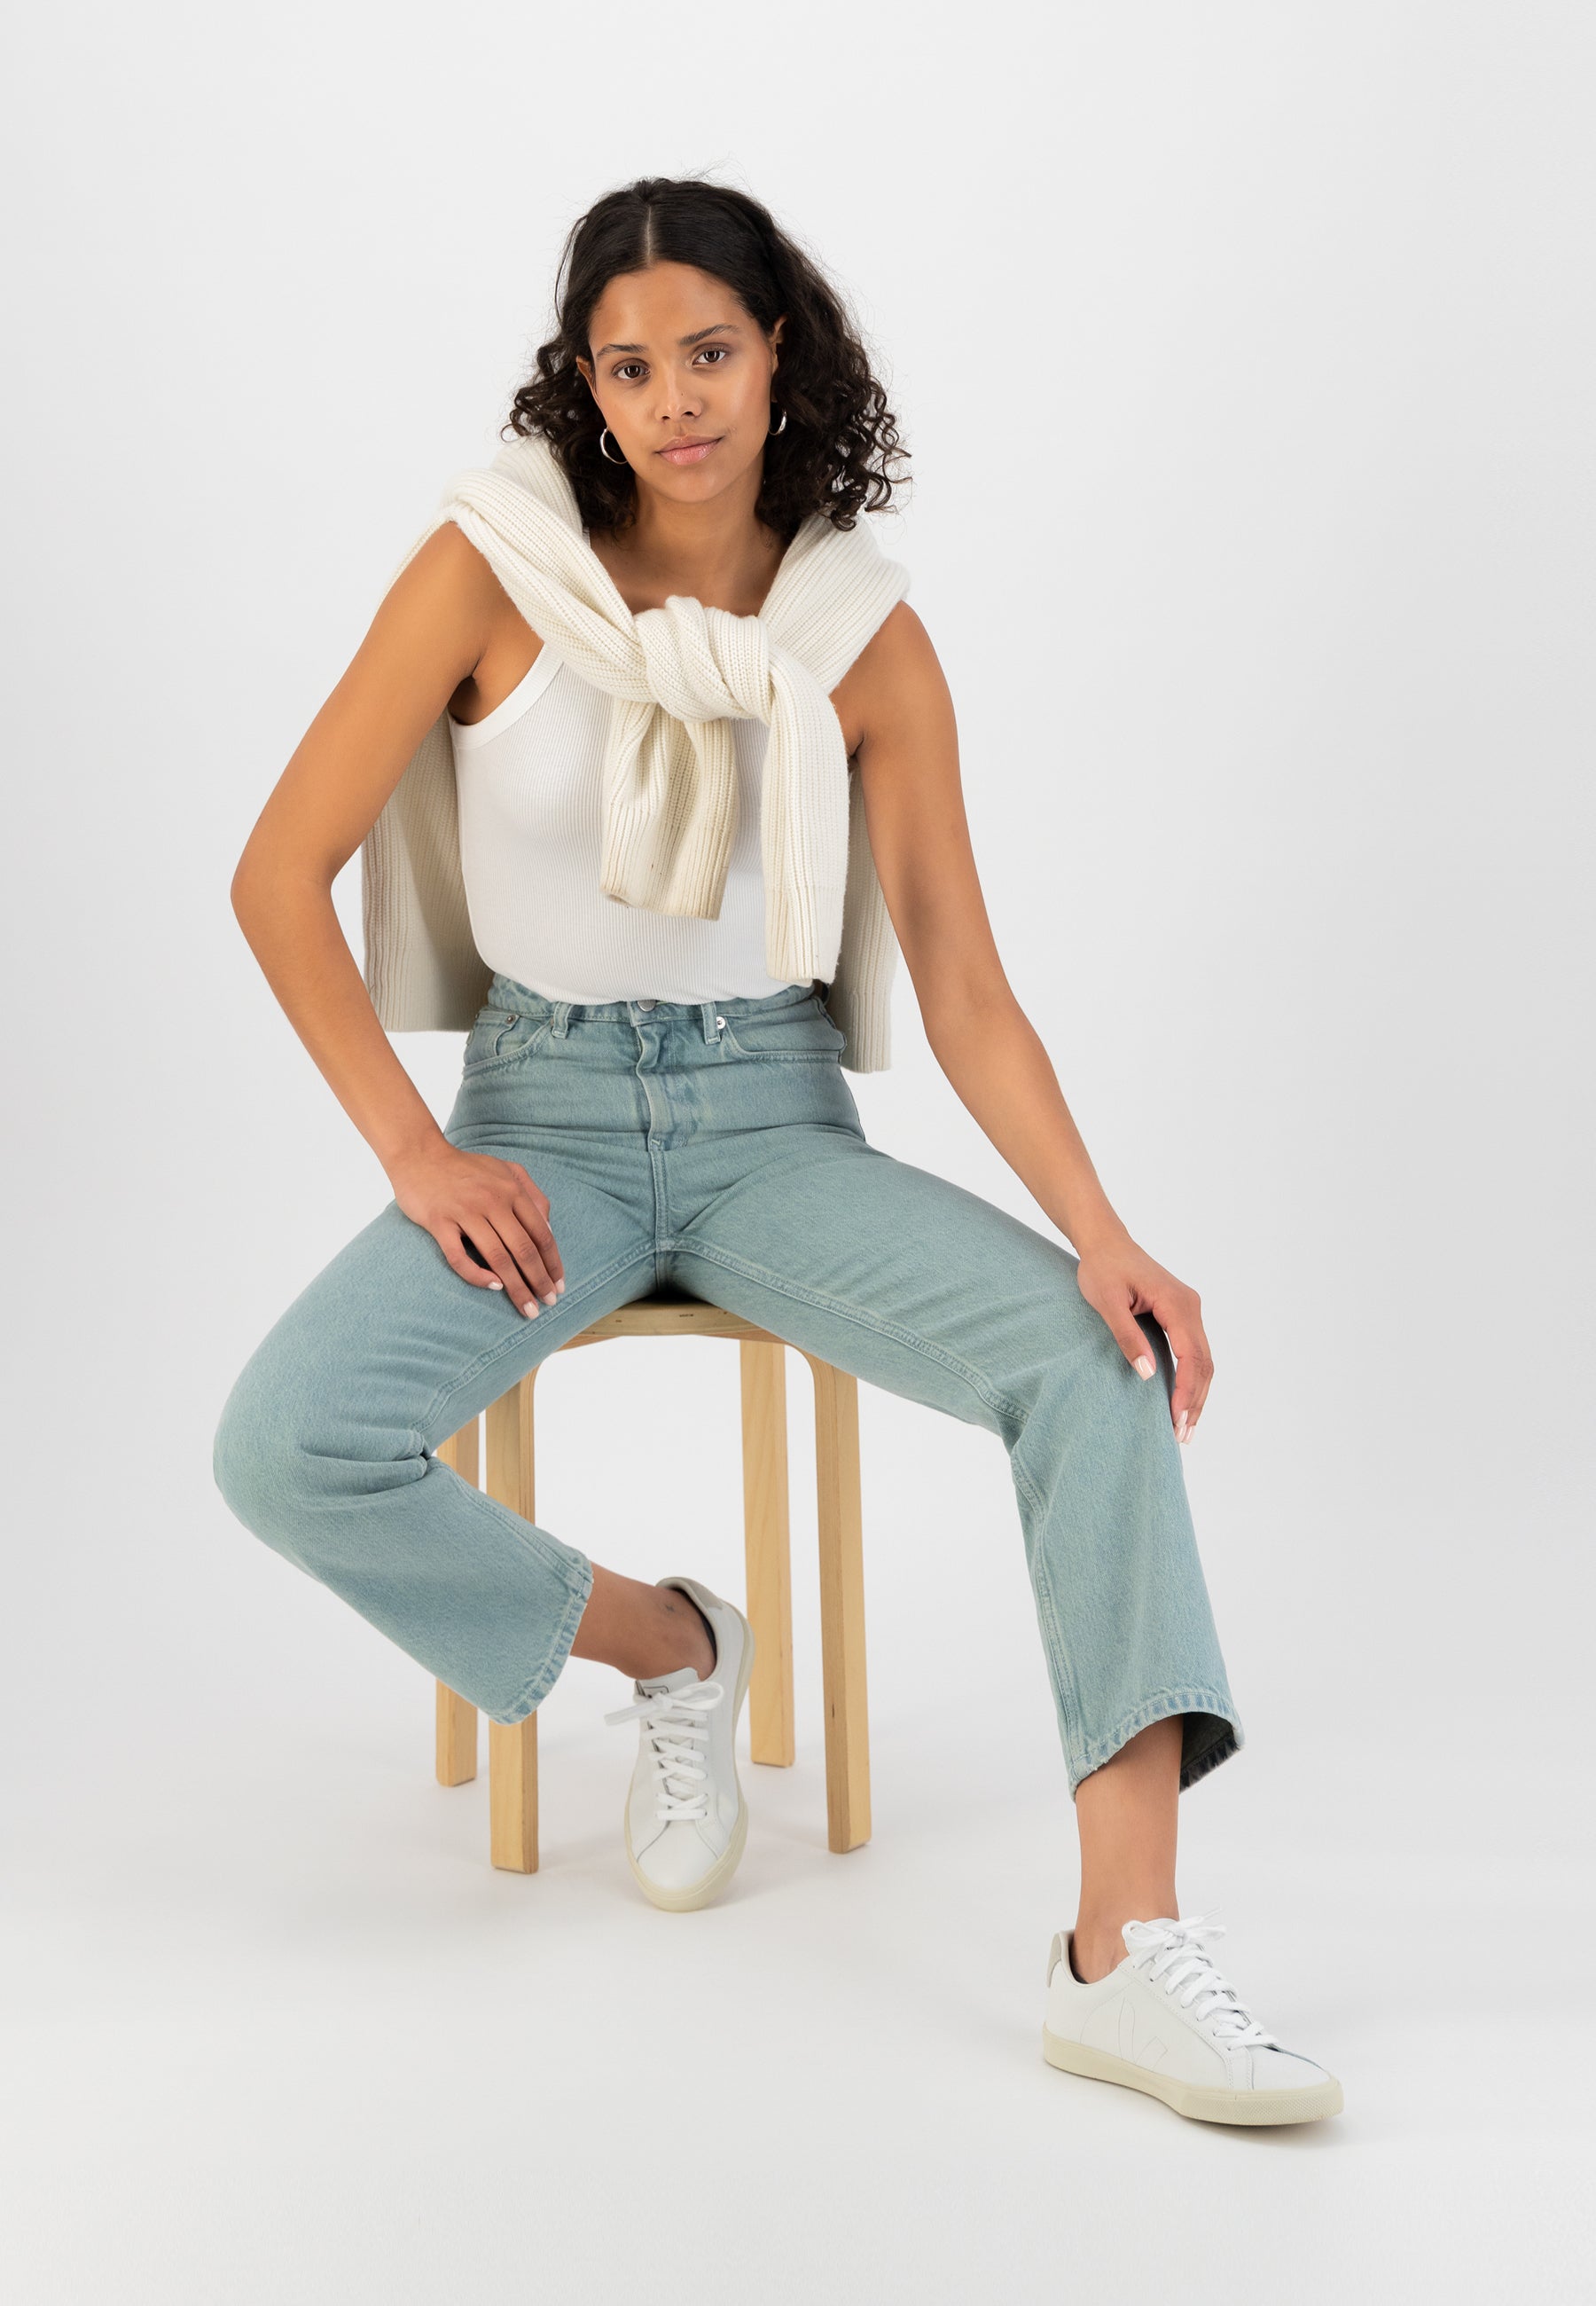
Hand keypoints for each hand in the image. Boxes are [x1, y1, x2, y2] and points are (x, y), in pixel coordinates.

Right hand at [388, 1140, 564, 1319]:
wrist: (419, 1155)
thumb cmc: (466, 1167)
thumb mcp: (506, 1169)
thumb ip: (532, 1194)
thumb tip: (549, 1228)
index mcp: (511, 1190)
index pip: (541, 1233)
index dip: (553, 1262)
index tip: (559, 1284)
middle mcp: (492, 1201)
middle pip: (523, 1249)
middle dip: (539, 1280)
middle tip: (548, 1303)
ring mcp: (465, 1212)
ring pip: (497, 1258)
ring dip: (516, 1287)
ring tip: (527, 1308)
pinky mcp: (439, 1222)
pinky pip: (459, 1257)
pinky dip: (477, 1275)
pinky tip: (492, 1286)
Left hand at [1073, 1230, 1211, 1442]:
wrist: (1105, 1242)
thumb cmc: (1102, 1268)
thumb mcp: (1107, 1302)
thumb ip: (1127, 1336)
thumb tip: (1149, 1374)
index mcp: (1177, 1303)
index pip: (1191, 1356)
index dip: (1186, 1390)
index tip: (1176, 1418)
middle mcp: (1191, 1306)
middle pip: (1204, 1362)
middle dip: (1195, 1400)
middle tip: (1183, 1435)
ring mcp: (1189, 1310)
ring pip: (1204, 1360)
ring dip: (1197, 1394)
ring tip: (1186, 1428)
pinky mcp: (1182, 1314)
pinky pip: (1195, 1351)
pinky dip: (1193, 1379)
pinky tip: (1184, 1401)